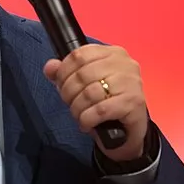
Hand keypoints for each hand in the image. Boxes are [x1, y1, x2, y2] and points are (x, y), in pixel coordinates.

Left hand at [43, 44, 148, 161]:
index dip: (63, 71)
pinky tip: (86, 124)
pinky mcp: (133, 103)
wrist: (130, 131)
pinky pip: (100, 110)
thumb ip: (66, 73)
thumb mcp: (86, 85)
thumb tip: (50, 67)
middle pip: (82, 74)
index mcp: (113, 53)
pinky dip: (87, 119)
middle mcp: (125, 64)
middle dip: (68, 92)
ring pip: (89, 93)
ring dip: (77, 108)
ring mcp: (131, 83)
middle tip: (69, 103)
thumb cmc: (108, 103)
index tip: (60, 84)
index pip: (79, 54)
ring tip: (78, 115)